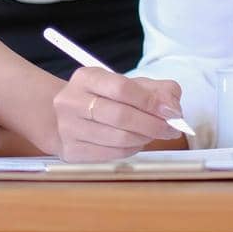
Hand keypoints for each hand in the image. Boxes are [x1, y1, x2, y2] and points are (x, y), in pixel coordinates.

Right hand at [52, 68, 183, 162]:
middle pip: (121, 116)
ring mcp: (69, 128)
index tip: (171, 111)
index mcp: (86, 78)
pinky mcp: (71, 150)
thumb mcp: (123, 84)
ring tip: (153, 135)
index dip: (150, 101)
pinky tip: (136, 143)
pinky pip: (112, 154)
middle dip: (153, 124)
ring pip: (118, 138)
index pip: (121, 88)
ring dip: (144, 138)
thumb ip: (154, 89)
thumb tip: (173, 106)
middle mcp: (72, 101)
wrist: (59, 118)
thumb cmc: (100, 99)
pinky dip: (132, 150)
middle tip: (171, 129)